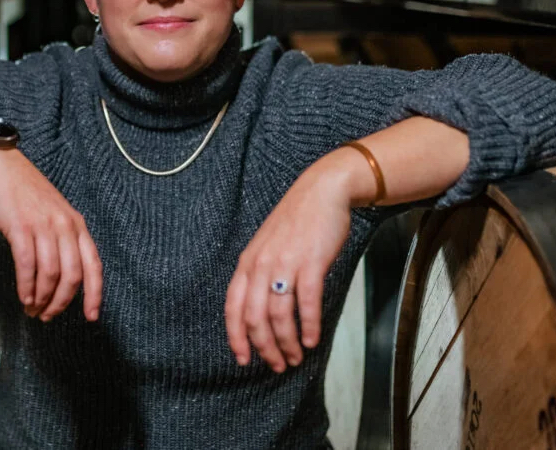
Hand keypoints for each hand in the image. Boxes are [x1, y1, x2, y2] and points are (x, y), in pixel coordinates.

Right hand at [0, 149, 101, 321]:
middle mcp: (65, 226)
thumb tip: (64, 279)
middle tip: (47, 315)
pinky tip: (23, 296)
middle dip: (60, 303)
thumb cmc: (26, 193)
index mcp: (77, 225)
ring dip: (40, 298)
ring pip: (50, 274)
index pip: (93, 266)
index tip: (91, 316)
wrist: (1, 168)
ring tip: (32, 309)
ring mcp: (43, 226)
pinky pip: (27, 264)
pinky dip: (26, 286)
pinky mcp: (21, 227)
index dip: (94, 294)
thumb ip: (64, 241)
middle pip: (72, 276)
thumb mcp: (55, 215)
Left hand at [225, 153, 352, 372]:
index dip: (236, 337)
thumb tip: (262, 311)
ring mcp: (285, 263)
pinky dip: (308, 326)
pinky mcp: (310, 262)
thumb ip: (261, 274)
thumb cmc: (297, 221)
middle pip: (254, 318)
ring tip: (296, 357)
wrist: (322, 191)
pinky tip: (312, 340)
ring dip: (287, 342)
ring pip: (279, 315)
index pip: (233, 307)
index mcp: (247, 262)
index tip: (242, 359)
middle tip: (277, 365)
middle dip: (264, 348)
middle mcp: (261, 265)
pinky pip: (307, 302)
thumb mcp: (267, 246)